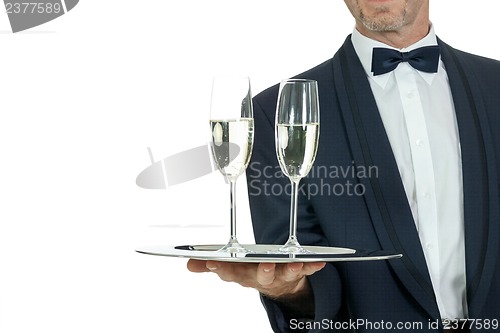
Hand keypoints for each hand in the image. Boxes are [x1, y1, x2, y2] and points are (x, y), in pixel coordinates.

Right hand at [187, 259, 325, 298]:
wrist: (278, 287)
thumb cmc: (252, 272)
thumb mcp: (231, 268)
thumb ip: (210, 265)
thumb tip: (189, 263)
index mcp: (242, 274)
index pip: (229, 273)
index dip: (222, 268)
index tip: (214, 262)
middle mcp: (261, 277)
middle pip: (259, 277)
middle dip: (262, 272)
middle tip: (265, 266)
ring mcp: (279, 277)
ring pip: (284, 275)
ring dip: (289, 270)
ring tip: (296, 264)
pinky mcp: (296, 274)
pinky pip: (306, 271)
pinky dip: (312, 267)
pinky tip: (320, 263)